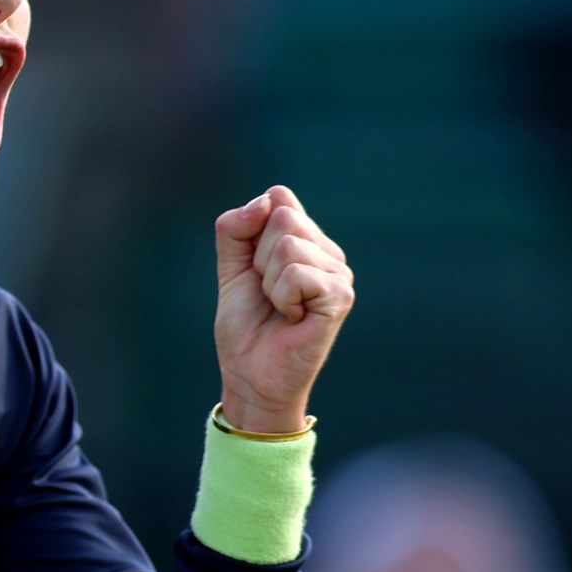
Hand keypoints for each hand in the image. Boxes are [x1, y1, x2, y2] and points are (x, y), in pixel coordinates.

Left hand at [213, 186, 353, 433]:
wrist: (250, 373)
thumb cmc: (246, 324)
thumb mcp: (230, 267)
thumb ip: (235, 228)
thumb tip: (265, 201)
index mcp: (306, 239)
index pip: (278, 197)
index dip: (251, 230)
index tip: (254, 267)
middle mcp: (328, 251)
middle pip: (282, 217)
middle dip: (258, 258)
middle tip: (267, 292)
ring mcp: (339, 273)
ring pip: (287, 246)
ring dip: (269, 282)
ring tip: (280, 307)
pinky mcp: (341, 297)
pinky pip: (297, 274)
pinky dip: (282, 297)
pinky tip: (292, 318)